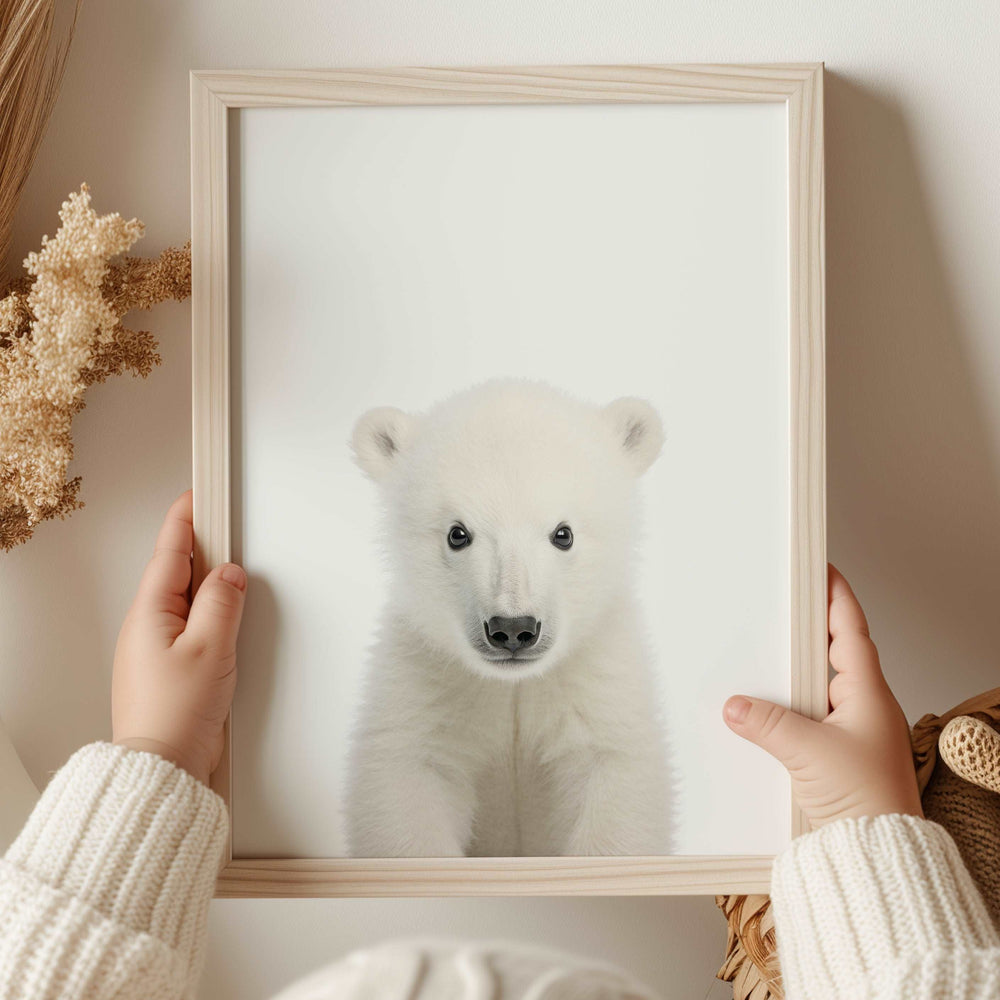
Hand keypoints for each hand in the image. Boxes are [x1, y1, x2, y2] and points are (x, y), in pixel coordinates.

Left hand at [112, 490, 246, 785]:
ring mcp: (157, 646)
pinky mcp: (171, 666)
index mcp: (150, 611)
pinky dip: (211, 612)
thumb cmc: (175, 714)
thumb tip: (230, 575)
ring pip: (187, 599)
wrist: (162, 767)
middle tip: (227, 525)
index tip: (199, 494)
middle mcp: (148, 625)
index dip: (186, 519)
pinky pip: (192, 624)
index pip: (170, 551)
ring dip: (209, 582)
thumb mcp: (209, 647)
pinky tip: (227, 618)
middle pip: (178, 571)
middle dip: (203, 546)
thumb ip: (222, 603)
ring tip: (234, 572)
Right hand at [723, 564, 922, 829]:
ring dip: (796, 671)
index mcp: (867, 693)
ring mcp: (851, 732)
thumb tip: (735, 705)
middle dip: (810, 628)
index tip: (821, 569)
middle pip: (834, 653)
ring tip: (764, 653)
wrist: (877, 854)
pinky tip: (764, 713)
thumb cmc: (865, 801)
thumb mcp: (809, 752)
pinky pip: (809, 718)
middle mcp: (863, 708)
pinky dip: (788, 707)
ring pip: (819, 687)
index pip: (850, 629)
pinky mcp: (835, 757)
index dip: (836, 596)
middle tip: (785, 603)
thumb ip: (768, 724)